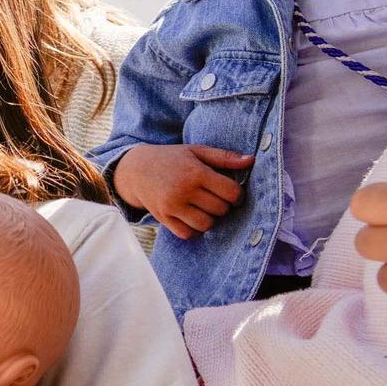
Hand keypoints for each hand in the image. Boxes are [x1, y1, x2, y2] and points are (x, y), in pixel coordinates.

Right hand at [112, 144, 251, 239]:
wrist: (135, 170)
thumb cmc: (171, 159)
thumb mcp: (196, 151)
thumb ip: (224, 157)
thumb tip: (251, 160)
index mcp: (196, 172)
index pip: (231, 192)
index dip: (237, 195)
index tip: (231, 193)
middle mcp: (184, 190)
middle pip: (220, 209)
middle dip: (223, 206)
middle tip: (215, 199)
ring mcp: (172, 206)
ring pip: (206, 224)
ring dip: (210, 219)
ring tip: (205, 209)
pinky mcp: (163, 218)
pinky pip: (188, 233)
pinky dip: (194, 229)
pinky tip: (192, 217)